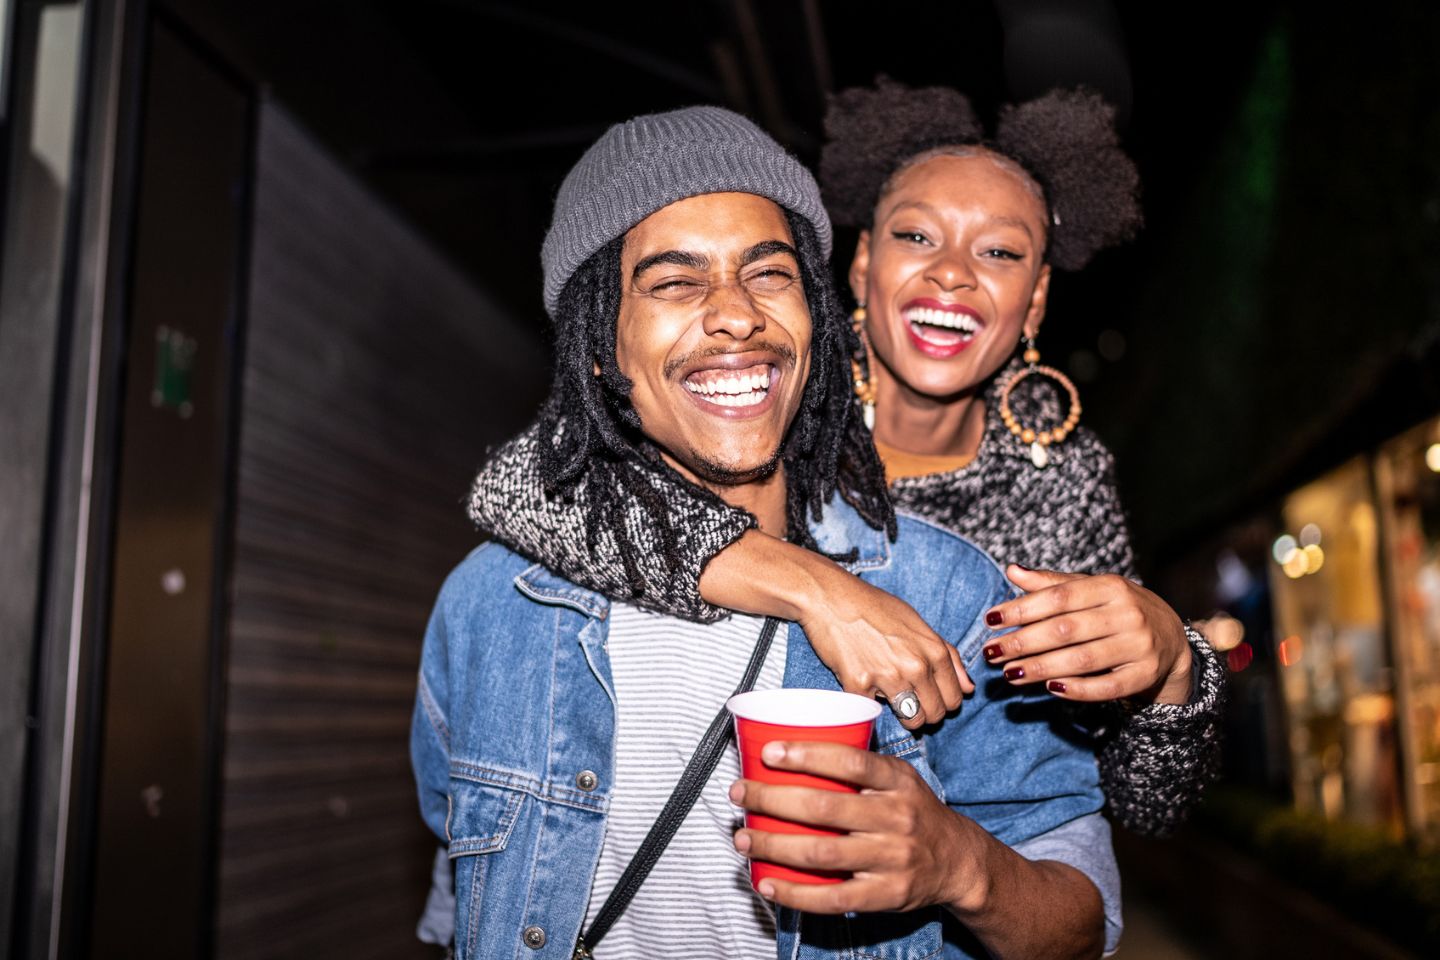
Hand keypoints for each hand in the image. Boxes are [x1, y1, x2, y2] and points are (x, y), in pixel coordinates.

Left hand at [728, 741, 976, 912]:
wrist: (958, 861)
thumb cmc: (914, 812)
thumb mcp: (899, 778)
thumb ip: (859, 765)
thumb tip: (792, 748)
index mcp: (897, 782)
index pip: (851, 762)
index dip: (807, 755)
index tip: (769, 752)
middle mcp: (897, 818)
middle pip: (825, 808)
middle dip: (772, 799)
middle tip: (740, 793)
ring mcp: (892, 859)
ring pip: (821, 853)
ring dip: (773, 845)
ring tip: (743, 837)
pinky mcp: (886, 895)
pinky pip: (833, 897)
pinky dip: (794, 893)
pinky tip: (766, 882)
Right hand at [798, 560, 973, 728]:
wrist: (831, 598)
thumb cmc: (874, 607)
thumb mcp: (918, 623)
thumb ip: (948, 656)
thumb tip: (969, 688)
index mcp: (934, 651)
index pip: (954, 698)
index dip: (943, 701)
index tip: (929, 696)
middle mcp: (915, 666)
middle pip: (935, 714)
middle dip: (925, 712)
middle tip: (909, 698)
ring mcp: (888, 678)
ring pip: (911, 720)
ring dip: (902, 714)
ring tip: (889, 695)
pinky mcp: (859, 686)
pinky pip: (873, 711)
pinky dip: (870, 702)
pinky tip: (864, 683)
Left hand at [983, 566, 1192, 704]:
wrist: (1172, 638)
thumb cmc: (1118, 610)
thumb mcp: (1091, 589)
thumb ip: (1052, 583)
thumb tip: (1012, 570)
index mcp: (1111, 586)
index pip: (1059, 596)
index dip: (1022, 608)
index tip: (990, 620)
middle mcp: (1127, 614)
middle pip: (1066, 630)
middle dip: (1023, 642)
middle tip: (991, 653)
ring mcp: (1139, 645)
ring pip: (1082, 660)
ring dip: (1040, 668)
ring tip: (1009, 673)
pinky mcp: (1146, 674)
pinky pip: (1108, 687)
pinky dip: (1078, 689)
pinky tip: (1050, 688)